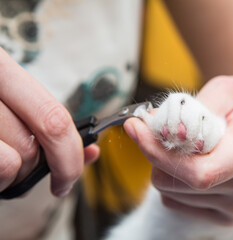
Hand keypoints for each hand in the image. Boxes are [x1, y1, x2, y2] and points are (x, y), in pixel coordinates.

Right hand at [0, 48, 98, 196]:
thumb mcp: (13, 100)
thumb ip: (49, 124)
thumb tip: (90, 152)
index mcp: (2, 68)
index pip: (54, 118)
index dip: (69, 154)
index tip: (68, 177)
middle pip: (32, 145)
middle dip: (40, 167)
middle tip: (39, 174)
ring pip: (9, 162)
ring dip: (9, 173)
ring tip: (0, 159)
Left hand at [124, 76, 232, 224]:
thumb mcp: (229, 88)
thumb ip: (194, 106)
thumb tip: (157, 125)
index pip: (199, 168)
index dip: (159, 152)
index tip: (136, 127)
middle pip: (182, 182)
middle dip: (156, 153)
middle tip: (156, 129)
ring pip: (173, 193)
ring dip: (164, 165)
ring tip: (184, 144)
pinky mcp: (229, 216)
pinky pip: (176, 203)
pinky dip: (172, 180)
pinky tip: (190, 162)